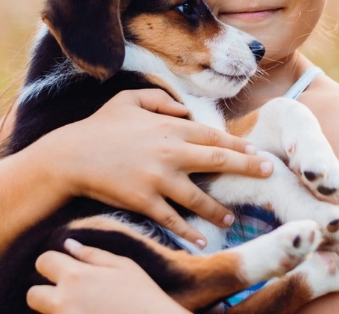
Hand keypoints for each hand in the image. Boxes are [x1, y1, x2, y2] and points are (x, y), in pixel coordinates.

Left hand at [27, 239, 189, 313]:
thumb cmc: (145, 297)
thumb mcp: (124, 266)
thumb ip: (93, 254)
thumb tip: (69, 244)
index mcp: (76, 276)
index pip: (43, 261)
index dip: (51, 263)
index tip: (62, 269)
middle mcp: (64, 301)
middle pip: (33, 294)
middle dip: (44, 293)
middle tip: (67, 295)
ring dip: (56, 310)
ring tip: (82, 308)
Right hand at [33, 88, 273, 248]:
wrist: (70, 156)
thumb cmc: (99, 126)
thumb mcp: (128, 99)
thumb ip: (160, 99)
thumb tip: (183, 109)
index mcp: (169, 126)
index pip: (213, 136)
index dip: (238, 144)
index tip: (256, 152)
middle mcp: (170, 152)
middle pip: (218, 161)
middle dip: (247, 167)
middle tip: (268, 173)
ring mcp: (158, 179)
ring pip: (199, 197)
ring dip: (218, 209)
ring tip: (230, 218)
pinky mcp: (144, 201)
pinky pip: (172, 219)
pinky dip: (188, 231)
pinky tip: (200, 240)